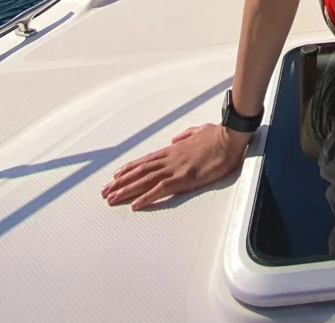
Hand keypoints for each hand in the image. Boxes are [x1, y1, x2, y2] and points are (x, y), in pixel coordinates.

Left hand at [101, 124, 249, 209]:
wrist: (229, 137)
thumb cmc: (217, 134)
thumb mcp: (198, 130)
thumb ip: (184, 136)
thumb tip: (174, 140)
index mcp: (173, 149)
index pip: (146, 160)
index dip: (129, 168)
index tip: (115, 176)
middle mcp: (170, 158)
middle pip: (140, 171)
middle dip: (121, 182)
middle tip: (105, 191)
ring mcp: (175, 168)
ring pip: (145, 180)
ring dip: (127, 190)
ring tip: (111, 198)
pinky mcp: (184, 178)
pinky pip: (160, 189)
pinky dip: (146, 197)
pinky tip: (135, 205)